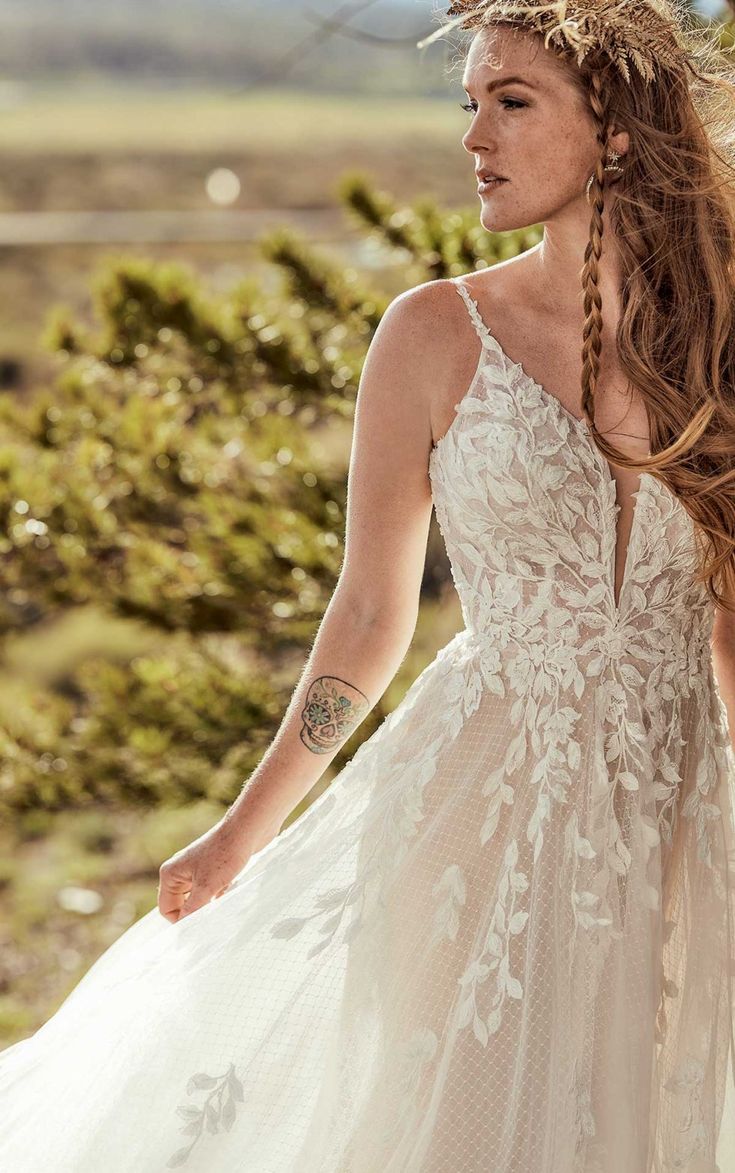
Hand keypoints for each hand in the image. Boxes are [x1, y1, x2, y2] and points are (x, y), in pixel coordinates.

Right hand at [157, 804, 283, 923]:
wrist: (248, 829)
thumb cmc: (225, 854)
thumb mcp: (206, 887)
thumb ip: (192, 910)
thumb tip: (182, 931)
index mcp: (171, 873)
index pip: (167, 909)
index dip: (181, 921)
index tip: (200, 925)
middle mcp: (180, 870)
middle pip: (182, 904)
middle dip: (197, 912)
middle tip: (214, 916)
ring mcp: (197, 868)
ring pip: (198, 898)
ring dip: (210, 903)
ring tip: (224, 900)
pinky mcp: (213, 868)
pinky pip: (211, 890)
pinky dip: (219, 895)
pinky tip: (231, 890)